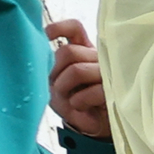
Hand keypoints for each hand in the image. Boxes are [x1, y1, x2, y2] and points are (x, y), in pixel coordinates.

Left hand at [46, 19, 108, 137]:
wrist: (89, 125)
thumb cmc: (71, 101)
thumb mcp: (55, 82)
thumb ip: (50, 66)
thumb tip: (37, 55)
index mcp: (83, 51)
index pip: (74, 28)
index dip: (59, 28)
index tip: (46, 36)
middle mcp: (97, 57)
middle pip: (69, 51)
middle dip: (56, 72)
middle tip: (56, 88)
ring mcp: (108, 72)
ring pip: (78, 70)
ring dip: (65, 88)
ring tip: (68, 99)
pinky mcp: (115, 90)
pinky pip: (93, 90)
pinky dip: (80, 101)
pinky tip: (80, 106)